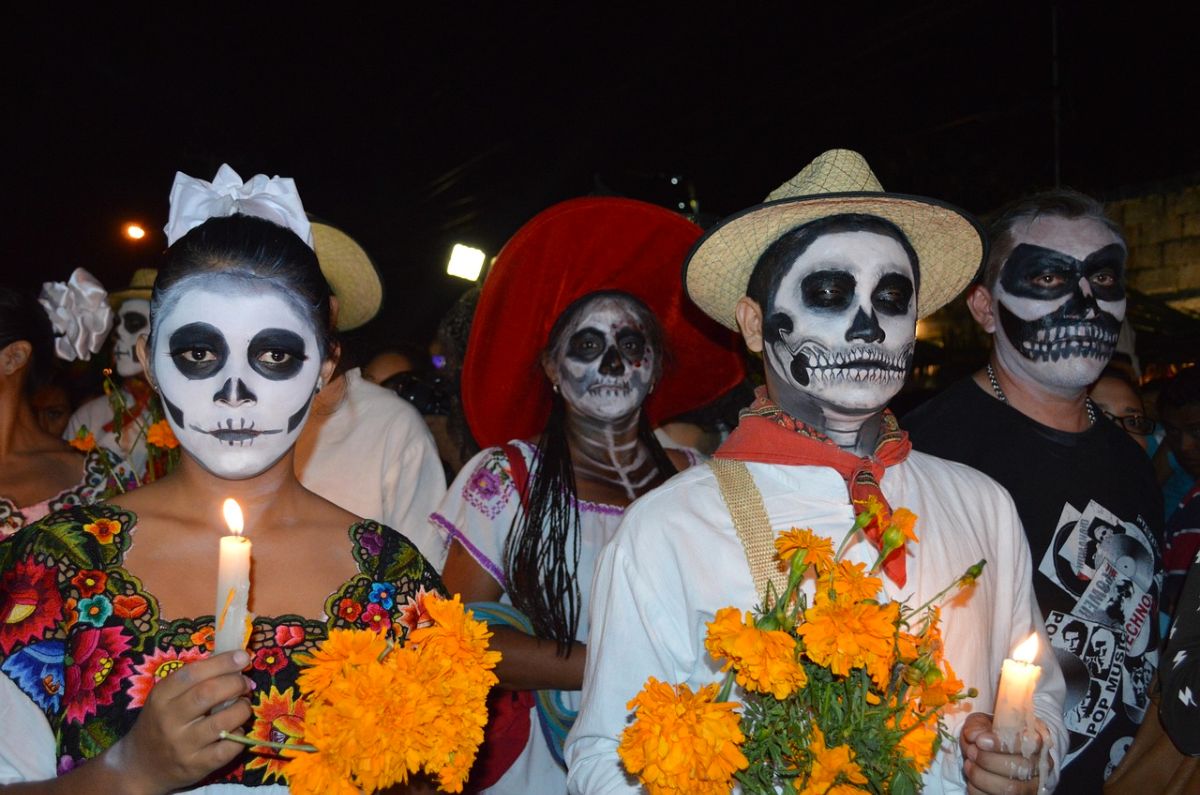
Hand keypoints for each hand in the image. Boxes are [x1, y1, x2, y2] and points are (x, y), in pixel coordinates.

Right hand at [106, 649, 253, 794]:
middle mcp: (169, 720)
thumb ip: (196, 679)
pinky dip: (239, 736)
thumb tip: (236, 661)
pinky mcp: (196, 765)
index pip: (193, 673)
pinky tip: (236, 730)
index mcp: (161, 696)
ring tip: (243, 706)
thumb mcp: (166, 697)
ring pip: (223, 722)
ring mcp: (183, 745)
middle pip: (208, 694)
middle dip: (236, 684)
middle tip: (245, 684)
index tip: (243, 657)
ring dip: (242, 709)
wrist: (141, 765)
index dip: (223, 663)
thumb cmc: (161, 721)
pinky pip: (228, 749)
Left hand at [960, 712, 1042, 794]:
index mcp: (1036, 741)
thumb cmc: (992, 735)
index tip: (981, 741)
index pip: (1027, 744)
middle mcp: (1039, 765)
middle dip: (988, 761)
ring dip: (982, 777)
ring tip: (969, 764)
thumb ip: (979, 726)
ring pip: (1010, 789)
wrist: (995, 753)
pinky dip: (979, 791)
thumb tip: (974, 736)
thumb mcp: (984, 722)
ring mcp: (1031, 785)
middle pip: (1019, 768)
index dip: (1002, 744)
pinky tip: (972, 780)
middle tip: (971, 752)